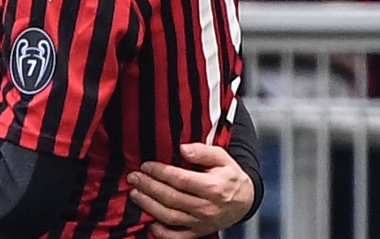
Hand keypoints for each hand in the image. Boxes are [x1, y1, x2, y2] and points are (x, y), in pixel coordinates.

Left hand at [128, 143, 253, 238]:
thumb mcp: (222, 158)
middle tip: (133, 177)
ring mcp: (201, 223)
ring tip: (134, 194)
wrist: (246, 201)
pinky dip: (160, 232)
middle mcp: (206, 207)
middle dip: (148, 186)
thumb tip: (183, 148)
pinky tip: (149, 221)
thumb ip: (202, 151)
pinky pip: (176, 236)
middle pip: (171, 198)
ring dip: (148, 205)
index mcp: (213, 188)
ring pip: (169, 217)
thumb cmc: (230, 177)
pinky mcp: (198, 233)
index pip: (179, 179)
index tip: (145, 165)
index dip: (159, 172)